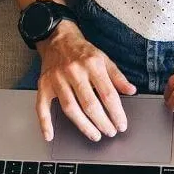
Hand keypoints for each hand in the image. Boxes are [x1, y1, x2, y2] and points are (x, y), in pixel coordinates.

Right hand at [35, 21, 135, 140]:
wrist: (57, 37)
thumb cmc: (82, 51)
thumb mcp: (104, 59)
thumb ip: (117, 77)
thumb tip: (132, 91)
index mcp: (92, 65)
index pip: (108, 94)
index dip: (116, 113)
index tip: (121, 124)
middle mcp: (74, 72)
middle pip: (89, 104)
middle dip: (102, 122)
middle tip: (110, 132)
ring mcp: (57, 79)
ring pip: (70, 108)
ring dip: (83, 126)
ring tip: (95, 135)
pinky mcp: (44, 84)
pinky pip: (42, 106)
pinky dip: (44, 122)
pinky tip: (50, 135)